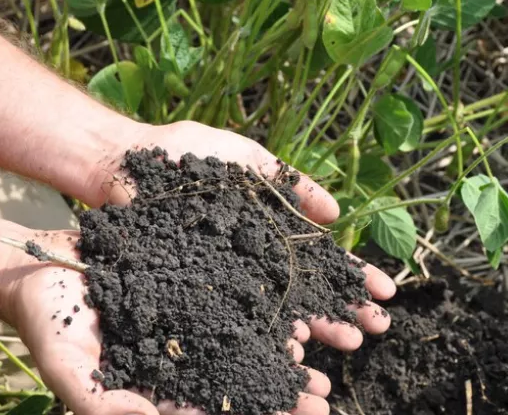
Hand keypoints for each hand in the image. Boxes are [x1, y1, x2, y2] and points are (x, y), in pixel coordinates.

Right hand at [6, 231, 333, 414]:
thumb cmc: (51, 325)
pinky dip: (269, 297)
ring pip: (249, 335)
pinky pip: (238, 289)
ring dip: (286, 347)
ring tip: (327, 353)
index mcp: (164, 387)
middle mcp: (185, 355)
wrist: (41, 265)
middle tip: (323, 400)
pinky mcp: (194, 275)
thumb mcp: (74, 372)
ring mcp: (192, 316)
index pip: (217, 411)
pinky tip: (299, 297)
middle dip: (282, 393)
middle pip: (242, 379)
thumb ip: (111, 407)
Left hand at [82, 121, 396, 350]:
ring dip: (316, 330)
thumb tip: (337, 214)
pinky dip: (264, 336)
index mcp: (268, 231)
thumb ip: (290, 181)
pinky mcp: (193, 294)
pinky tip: (291, 353)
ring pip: (278, 312)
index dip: (352, 276)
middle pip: (306, 291)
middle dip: (343, 310)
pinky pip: (233, 320)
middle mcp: (252, 261)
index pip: (320, 259)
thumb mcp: (246, 158)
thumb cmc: (183, 155)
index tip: (385, 293)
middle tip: (376, 330)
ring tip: (348, 345)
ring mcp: (224, 280)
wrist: (123, 163)